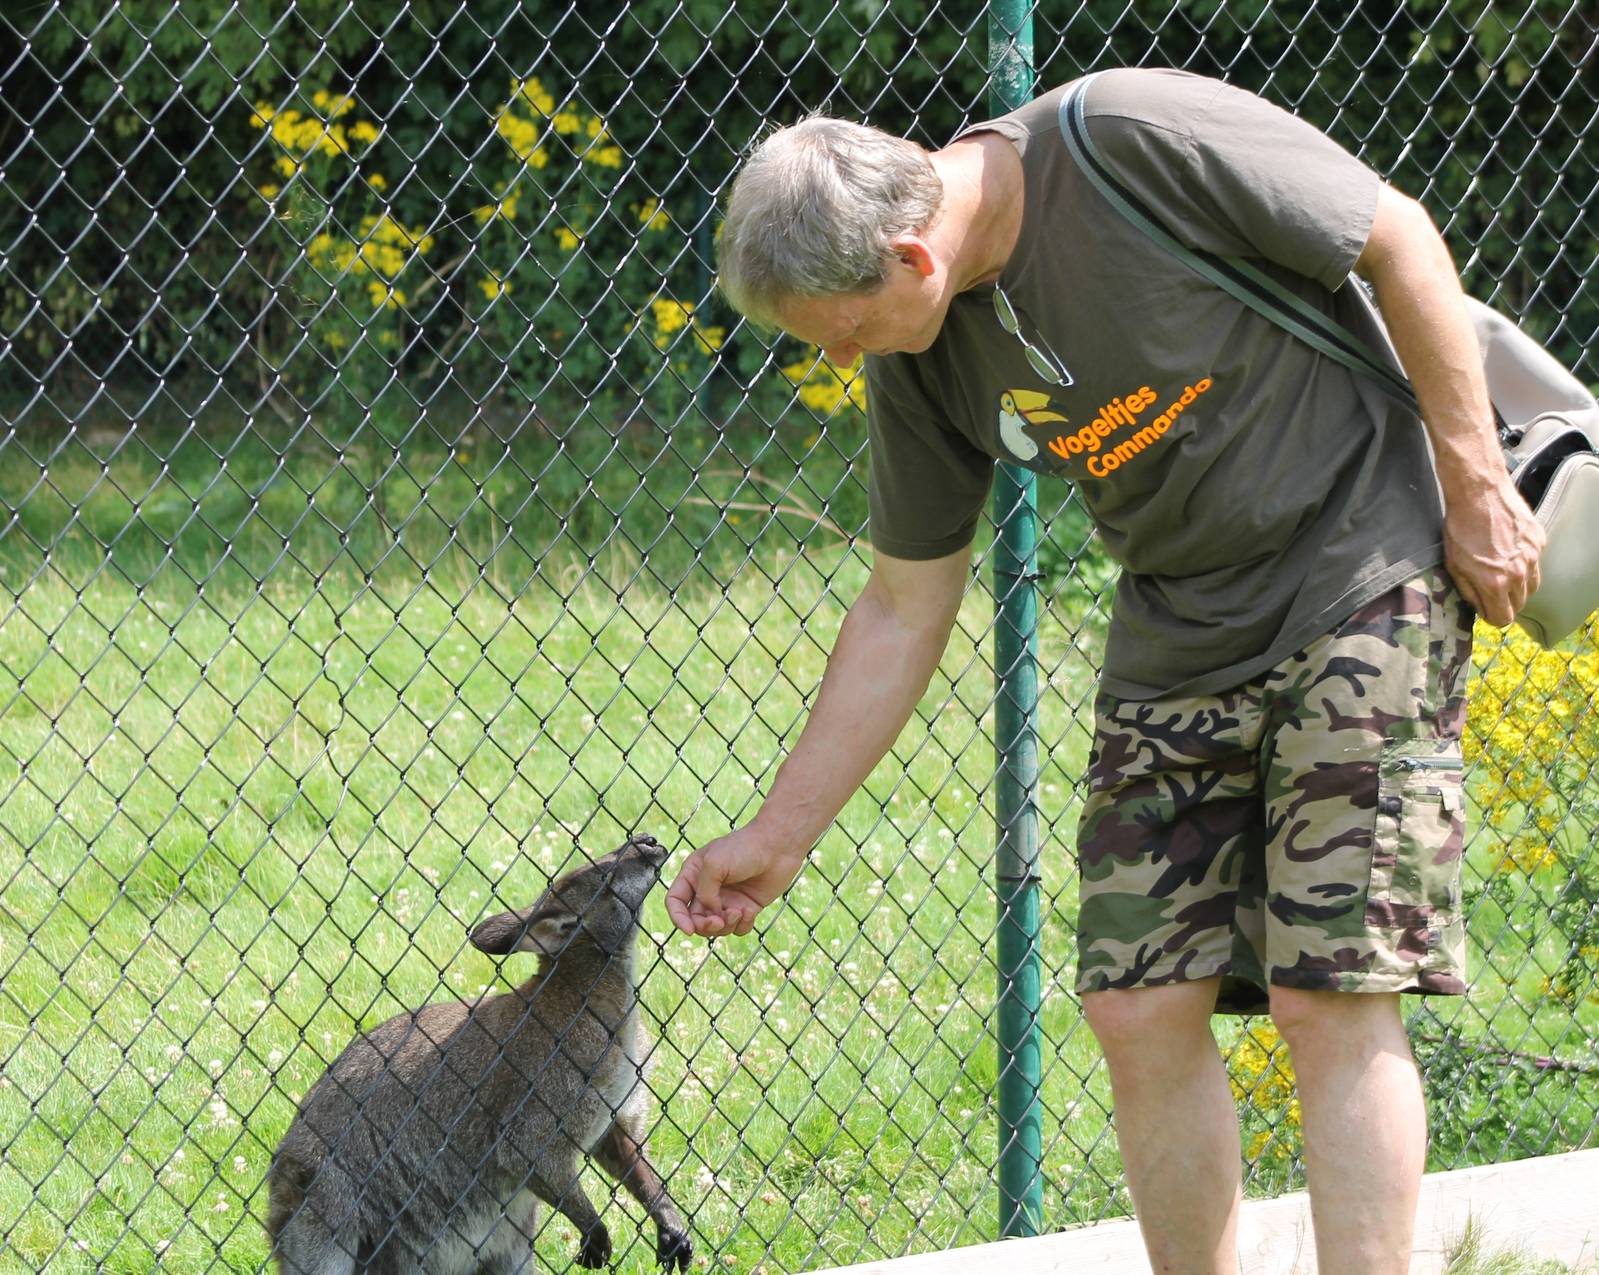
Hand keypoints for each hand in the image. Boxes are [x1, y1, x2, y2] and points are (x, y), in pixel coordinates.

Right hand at [665, 826, 806, 937]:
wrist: (778, 847)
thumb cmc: (744, 848)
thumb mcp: (714, 864)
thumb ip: (704, 892)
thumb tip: (710, 913)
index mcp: (694, 874)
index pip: (675, 901)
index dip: (678, 918)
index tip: (689, 930)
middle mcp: (708, 889)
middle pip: (695, 919)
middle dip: (704, 926)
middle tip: (717, 922)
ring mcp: (727, 900)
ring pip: (716, 928)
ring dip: (725, 926)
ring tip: (738, 912)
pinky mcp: (746, 908)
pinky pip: (737, 928)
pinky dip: (742, 925)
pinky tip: (750, 911)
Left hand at [1443, 470, 1545, 626]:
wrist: (1479, 493)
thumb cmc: (1460, 528)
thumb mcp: (1454, 565)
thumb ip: (1470, 591)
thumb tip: (1481, 607)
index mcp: (1495, 583)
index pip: (1503, 619)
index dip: (1492, 616)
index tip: (1486, 608)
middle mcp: (1518, 574)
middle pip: (1520, 605)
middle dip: (1505, 603)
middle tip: (1492, 591)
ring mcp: (1532, 557)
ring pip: (1532, 587)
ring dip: (1518, 587)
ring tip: (1502, 574)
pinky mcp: (1539, 541)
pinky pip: (1536, 564)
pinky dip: (1525, 564)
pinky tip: (1509, 552)